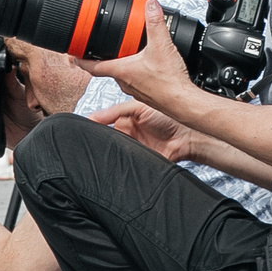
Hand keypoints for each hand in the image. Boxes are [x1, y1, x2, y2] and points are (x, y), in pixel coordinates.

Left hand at [79, 0, 198, 113]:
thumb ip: (155, 23)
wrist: (182, 102)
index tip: (73, 54)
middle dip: (102, 58)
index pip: (92, 66)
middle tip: (100, 47)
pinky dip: (136, 71)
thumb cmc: (169, 82)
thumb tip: (150, 6)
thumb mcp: (161, 45)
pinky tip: (147, 65)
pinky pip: (135, 80)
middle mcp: (125, 82)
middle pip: (106, 69)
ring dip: (120, 64)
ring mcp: (135, 89)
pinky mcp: (147, 94)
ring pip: (121, 75)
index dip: (80, 59)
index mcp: (122, 70)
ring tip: (126, 52)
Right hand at [88, 98, 206, 163]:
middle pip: (105, 138)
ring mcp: (131, 148)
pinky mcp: (138, 160)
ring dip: (109, 150)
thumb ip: (116, 111)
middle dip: (99, 139)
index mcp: (124, 119)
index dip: (93, 125)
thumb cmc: (168, 118)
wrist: (187, 137)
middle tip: (93, 139)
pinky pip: (124, 162)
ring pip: (113, 151)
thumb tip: (94, 117)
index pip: (103, 122)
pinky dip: (119, 161)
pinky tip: (117, 158)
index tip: (84, 127)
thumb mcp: (139, 108)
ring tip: (106, 147)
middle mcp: (126, 134)